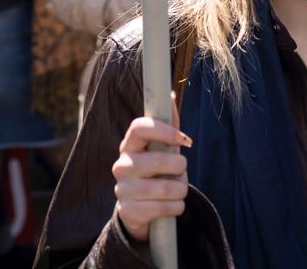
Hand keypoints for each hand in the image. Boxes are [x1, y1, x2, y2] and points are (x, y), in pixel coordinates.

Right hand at [113, 114, 191, 242]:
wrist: (140, 210)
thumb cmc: (155, 171)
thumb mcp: (162, 148)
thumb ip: (168, 123)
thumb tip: (169, 94)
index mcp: (129, 145)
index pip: (139, 128)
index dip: (164, 130)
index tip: (184, 140)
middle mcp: (122, 165)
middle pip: (158, 160)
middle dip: (180, 168)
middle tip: (180, 172)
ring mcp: (122, 190)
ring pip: (166, 188)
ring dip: (180, 190)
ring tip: (176, 190)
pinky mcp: (128, 212)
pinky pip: (165, 208)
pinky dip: (176, 207)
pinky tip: (170, 206)